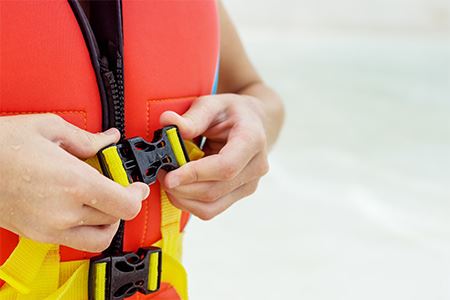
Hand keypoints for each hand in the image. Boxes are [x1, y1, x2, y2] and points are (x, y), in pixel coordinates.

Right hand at [0, 114, 148, 251]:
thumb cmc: (1, 145)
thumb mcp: (49, 128)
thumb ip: (87, 138)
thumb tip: (109, 139)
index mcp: (74, 183)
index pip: (125, 205)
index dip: (137, 196)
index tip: (137, 186)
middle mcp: (65, 211)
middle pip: (115, 218)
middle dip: (123, 201)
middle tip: (118, 185)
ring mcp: (50, 228)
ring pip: (98, 237)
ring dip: (109, 221)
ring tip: (104, 202)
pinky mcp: (38, 235)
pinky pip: (76, 241)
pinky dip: (88, 229)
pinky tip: (82, 210)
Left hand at [159, 94, 268, 219]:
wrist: (253, 123)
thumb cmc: (232, 112)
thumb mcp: (212, 104)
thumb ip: (192, 116)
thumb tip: (168, 122)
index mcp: (252, 140)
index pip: (225, 167)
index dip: (195, 174)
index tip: (169, 176)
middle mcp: (256, 167)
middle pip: (214, 190)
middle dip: (181, 188)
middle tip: (161, 174)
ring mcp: (249, 185)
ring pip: (211, 207)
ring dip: (182, 198)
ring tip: (168, 180)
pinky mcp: (238, 195)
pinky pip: (210, 210)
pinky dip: (188, 203)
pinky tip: (179, 187)